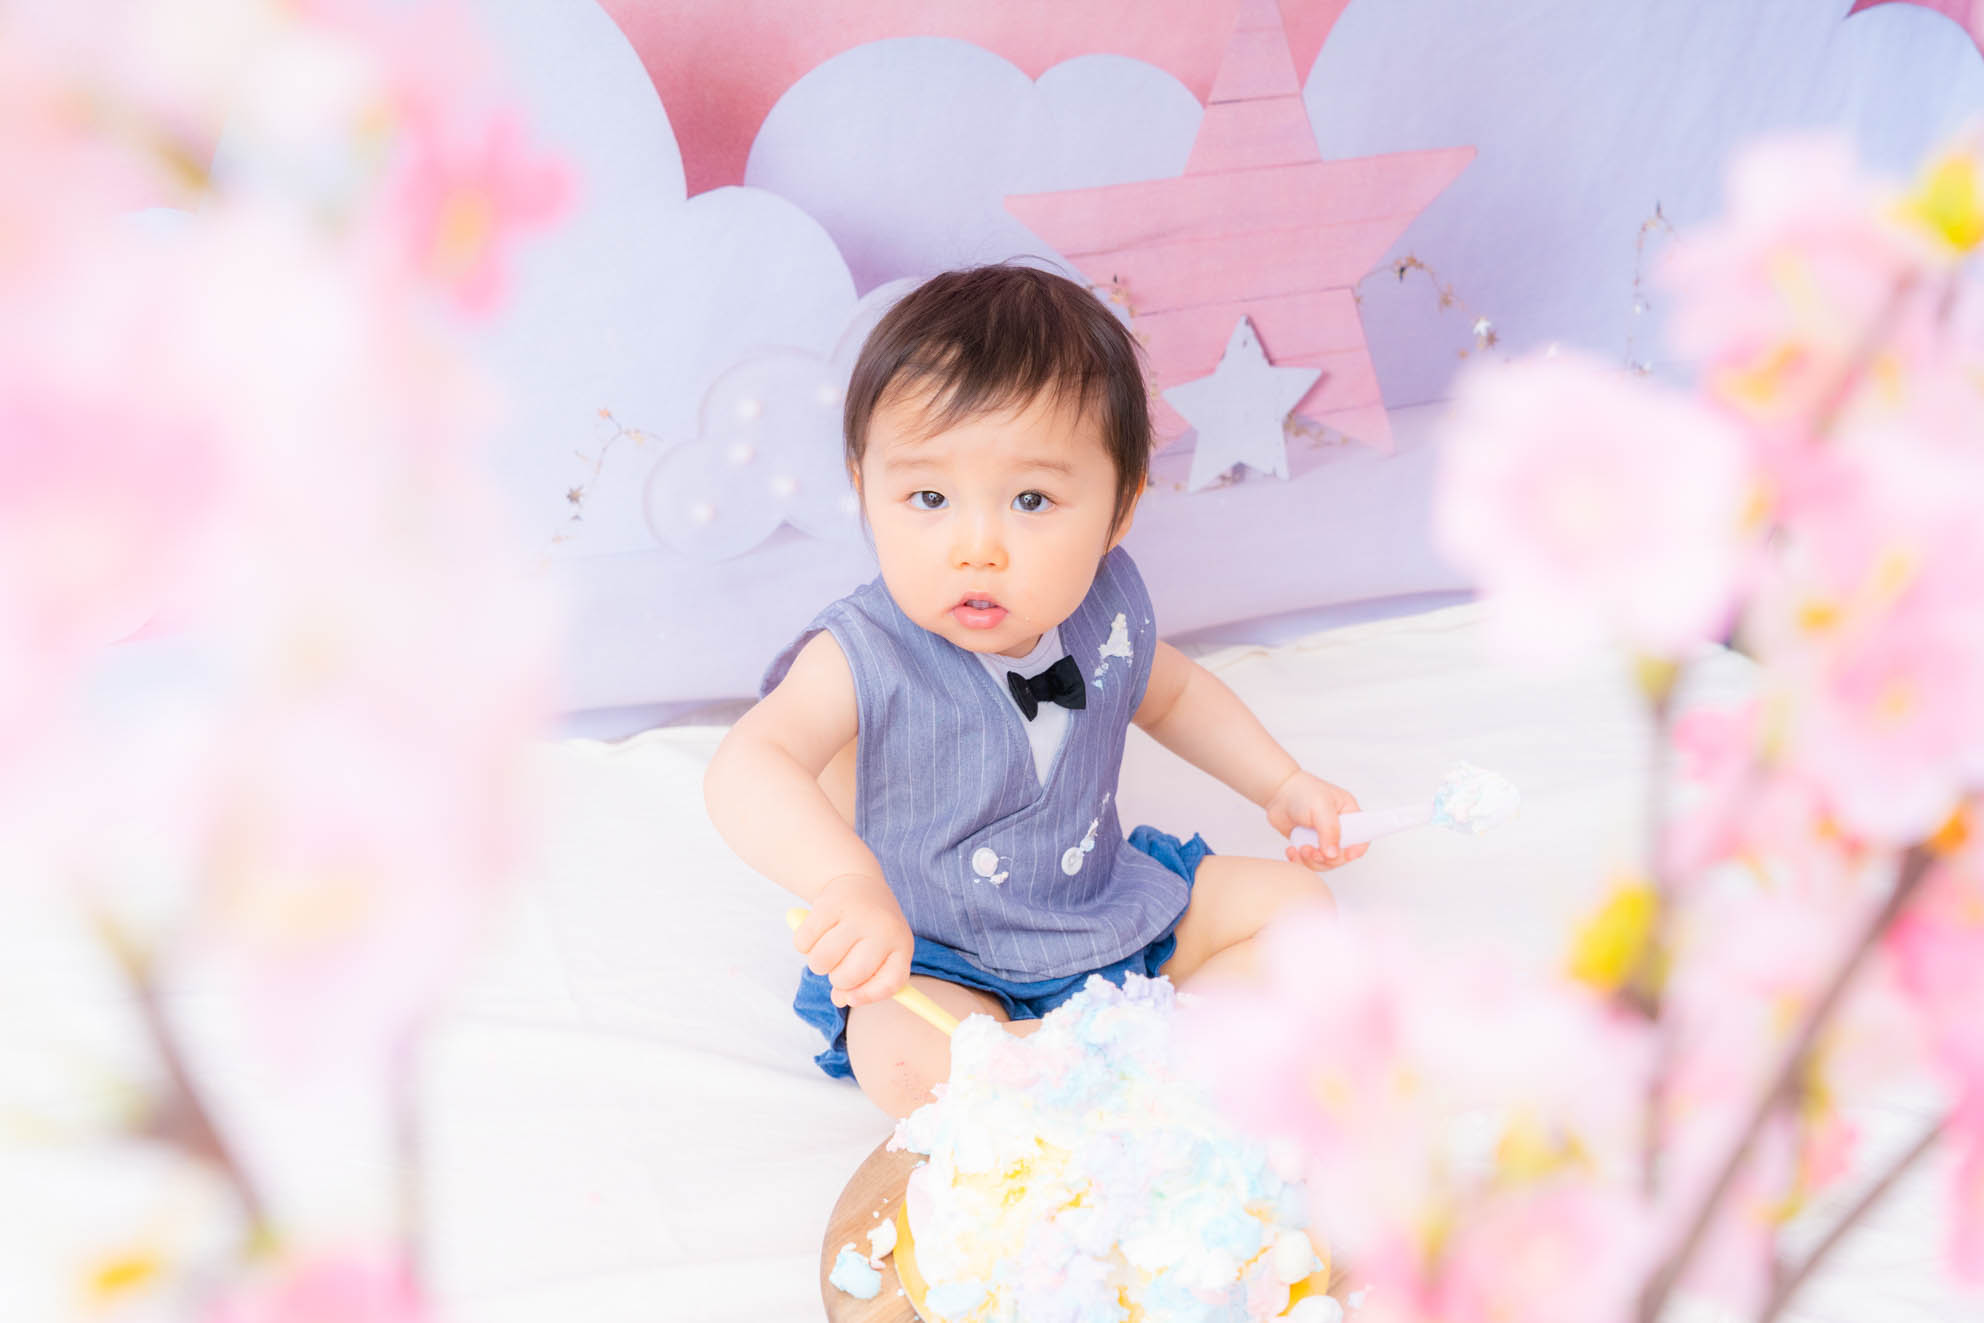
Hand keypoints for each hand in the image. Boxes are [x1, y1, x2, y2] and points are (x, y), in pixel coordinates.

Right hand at [792, 872, 913, 1008]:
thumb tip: (840, 999)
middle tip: (837, 965)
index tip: (850, 999)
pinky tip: (814, 934)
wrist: (860, 884)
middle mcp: (883, 928)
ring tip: (826, 950)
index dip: (869, 996)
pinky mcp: (830, 903)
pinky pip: (804, 942)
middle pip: (850, 975)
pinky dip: (803, 945)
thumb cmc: (869, 930)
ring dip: (817, 963)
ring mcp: (857, 914)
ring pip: (822, 961)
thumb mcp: (876, 953)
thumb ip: (862, 981)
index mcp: (901, 945)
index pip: (891, 981)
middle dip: (836, 978)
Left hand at [1265, 770, 1365, 870]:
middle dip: (1327, 858)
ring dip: (1312, 860)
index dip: (1356, 849)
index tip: (1345, 855)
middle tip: (1312, 851)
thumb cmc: (1302, 791)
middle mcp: (1339, 828)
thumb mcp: (1321, 807)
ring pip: (1325, 862)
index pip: (1362, 837)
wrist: (1278, 792)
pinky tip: (1292, 851)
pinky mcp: (1309, 844)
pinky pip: (1309, 862)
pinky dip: (1300, 861)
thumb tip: (1333, 854)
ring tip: (1300, 849)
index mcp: (1349, 814)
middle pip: (1343, 855)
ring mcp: (1324, 837)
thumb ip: (1330, 831)